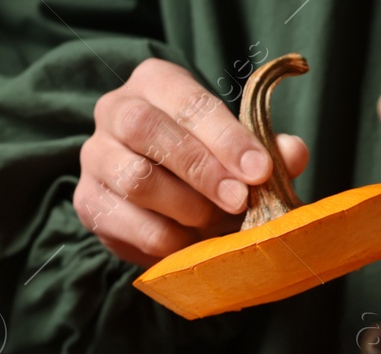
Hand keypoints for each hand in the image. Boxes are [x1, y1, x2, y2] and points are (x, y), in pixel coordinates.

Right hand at [75, 58, 309, 265]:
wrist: (162, 202)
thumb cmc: (209, 165)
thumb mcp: (241, 153)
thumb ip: (268, 152)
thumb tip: (293, 153)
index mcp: (156, 84)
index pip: (187, 101)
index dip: (225, 137)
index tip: (259, 171)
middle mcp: (116, 110)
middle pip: (146, 129)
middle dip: (201, 169)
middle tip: (239, 201)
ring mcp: (96, 156)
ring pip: (134, 179)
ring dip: (185, 208)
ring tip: (216, 223)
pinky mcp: (87, 201)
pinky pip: (126, 223)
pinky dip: (166, 240)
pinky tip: (191, 243)